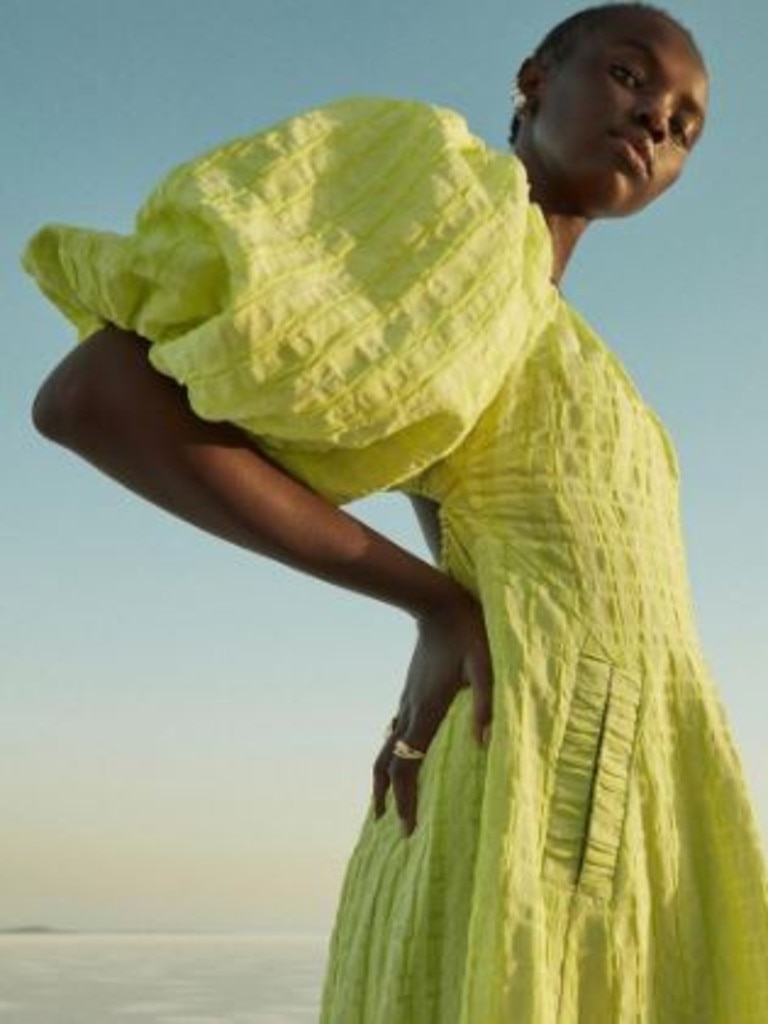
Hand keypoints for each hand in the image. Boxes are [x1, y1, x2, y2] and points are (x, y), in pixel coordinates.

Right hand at [371, 590, 493, 836]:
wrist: (438, 605)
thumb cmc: (468, 635)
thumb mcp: (486, 667)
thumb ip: (487, 702)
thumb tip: (484, 743)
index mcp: (428, 711)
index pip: (408, 765)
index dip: (406, 799)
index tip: (407, 829)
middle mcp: (411, 711)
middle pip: (389, 763)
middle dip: (389, 796)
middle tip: (391, 825)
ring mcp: (407, 701)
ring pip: (387, 747)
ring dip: (385, 776)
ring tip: (384, 800)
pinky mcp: (411, 692)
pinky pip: (395, 730)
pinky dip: (393, 752)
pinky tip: (400, 755)